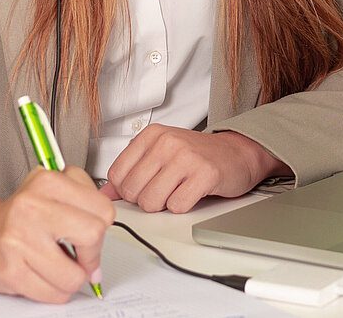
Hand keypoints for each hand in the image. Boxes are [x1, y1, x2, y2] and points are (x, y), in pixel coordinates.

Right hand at [0, 167, 113, 303]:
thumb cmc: (21, 217)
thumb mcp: (53, 192)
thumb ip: (85, 204)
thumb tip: (103, 243)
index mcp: (46, 181)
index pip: (103, 209)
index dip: (102, 228)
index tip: (90, 234)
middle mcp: (30, 206)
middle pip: (93, 236)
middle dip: (91, 254)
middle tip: (81, 256)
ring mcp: (18, 239)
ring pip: (75, 275)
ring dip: (71, 278)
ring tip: (56, 266)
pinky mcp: (10, 270)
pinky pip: (54, 293)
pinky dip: (54, 291)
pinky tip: (42, 275)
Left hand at [99, 126, 287, 212]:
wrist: (237, 153)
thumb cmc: (197, 156)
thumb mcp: (160, 155)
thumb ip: (131, 172)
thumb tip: (105, 194)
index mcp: (151, 135)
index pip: (116, 176)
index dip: (127, 191)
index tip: (142, 188)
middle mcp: (166, 142)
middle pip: (132, 191)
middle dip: (146, 200)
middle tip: (164, 191)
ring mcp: (186, 157)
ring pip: (152, 202)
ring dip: (164, 205)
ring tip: (178, 191)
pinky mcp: (204, 174)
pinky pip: (177, 207)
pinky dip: (183, 207)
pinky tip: (192, 194)